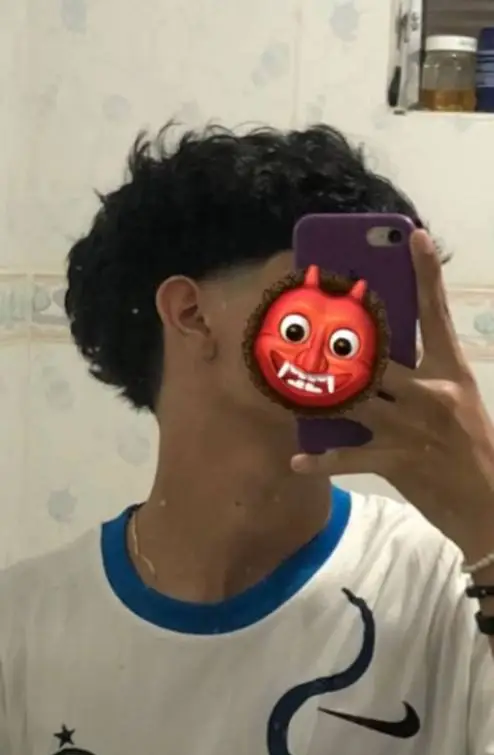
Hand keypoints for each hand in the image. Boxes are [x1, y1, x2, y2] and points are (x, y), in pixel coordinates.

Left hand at [291, 230, 493, 562]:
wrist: (490, 504)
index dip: (426, 273)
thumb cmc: (472, 447)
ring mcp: (412, 428)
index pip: (437, 315)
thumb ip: (423, 376)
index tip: (414, 236)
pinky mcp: (396, 461)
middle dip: (340, 343)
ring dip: (318, 396)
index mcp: (450, 373)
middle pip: (377, 355)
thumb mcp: (458, 401)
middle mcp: (431, 393)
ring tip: (287, 387)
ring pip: (353, 400)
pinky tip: (297, 460)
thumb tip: (376, 356)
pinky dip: (320, 461)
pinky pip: (349, 457)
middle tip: (307, 324)